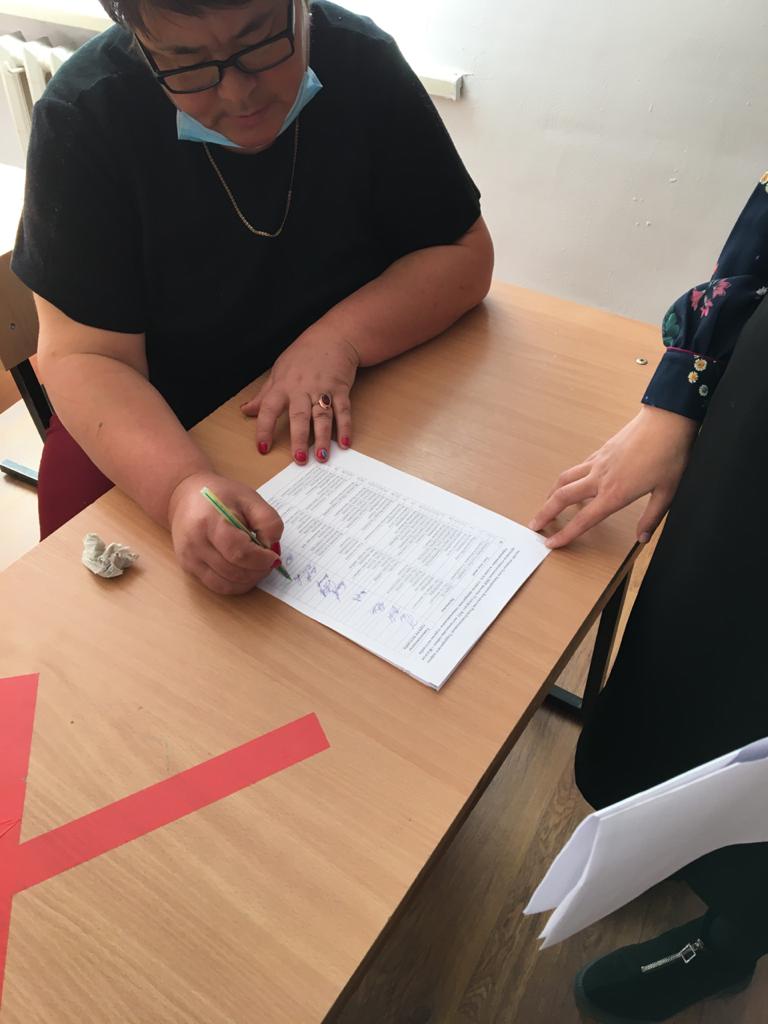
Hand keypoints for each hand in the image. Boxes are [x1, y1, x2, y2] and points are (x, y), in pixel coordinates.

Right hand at [168, 471, 283, 594]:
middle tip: (268, 562)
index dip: (261, 560)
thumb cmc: (220, 495)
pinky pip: (216, 586)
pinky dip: (235, 584)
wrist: (185, 495)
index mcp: (210, 521)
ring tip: (257, 566)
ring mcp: (189, 558)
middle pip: (233, 571)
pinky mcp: (188, 567)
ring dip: (248, 580)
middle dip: (257, 571)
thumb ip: (268, 521)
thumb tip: (272, 548)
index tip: (273, 556)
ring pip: (225, 584)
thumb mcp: (250, 498)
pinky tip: (244, 571)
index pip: (239, 552)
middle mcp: (195, 543)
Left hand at [241, 328, 359, 464]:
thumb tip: (247, 411)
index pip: (269, 409)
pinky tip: (345, 443)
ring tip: (322, 457)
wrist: (333, 337)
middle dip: (299, 438)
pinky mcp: (341, 390)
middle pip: (299, 416)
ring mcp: (322, 390)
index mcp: (283, 386)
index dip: (264, 429)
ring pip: (322, 417)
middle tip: (299, 459)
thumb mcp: (278, 371)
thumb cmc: (303, 355)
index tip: (262, 448)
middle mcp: (302, 389)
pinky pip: (343, 411)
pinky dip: (345, 427)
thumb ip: (264, 395)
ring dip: (323, 438)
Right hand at [529, 406, 698, 548]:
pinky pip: (577, 468)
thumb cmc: (670, 455)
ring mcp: (598, 462)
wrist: (667, 421)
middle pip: (562, 497)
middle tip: (534, 525)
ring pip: (565, 479)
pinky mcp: (601, 451)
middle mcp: (600, 479)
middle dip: (545, 513)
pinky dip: (568, 479)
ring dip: (551, 494)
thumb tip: (643, 538)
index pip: (583, 520)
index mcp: (615, 494)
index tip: (551, 544)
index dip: (565, 534)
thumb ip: (652, 517)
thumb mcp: (667, 492)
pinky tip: (571, 483)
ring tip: (546, 505)